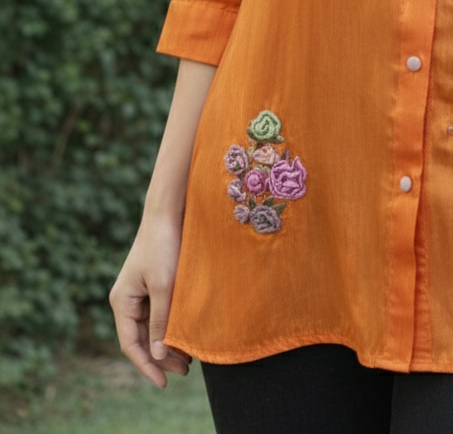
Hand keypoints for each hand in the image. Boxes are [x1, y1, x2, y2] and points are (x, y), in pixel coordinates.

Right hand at [109, 214, 192, 388]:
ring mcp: (139, 292)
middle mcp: (127, 299)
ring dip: (167, 344)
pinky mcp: (153, 284)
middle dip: (161, 357)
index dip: (146, 366)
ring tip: (189, 359)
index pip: (131, 344)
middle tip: (185, 371)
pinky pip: (159, 313)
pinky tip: (186, 335)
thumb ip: (161, 321)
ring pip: (151, 327)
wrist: (168, 212)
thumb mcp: (164, 286)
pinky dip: (171, 326)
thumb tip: (158, 355)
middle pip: (141, 338)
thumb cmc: (163, 245)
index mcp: (122, 301)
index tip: (164, 382)